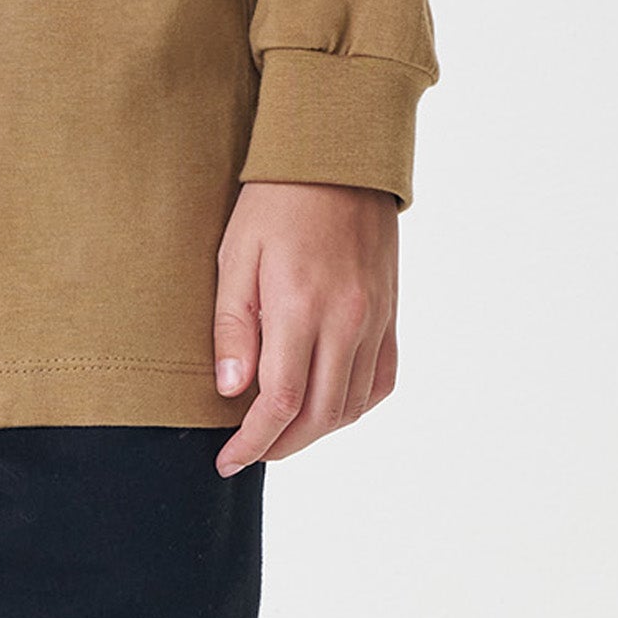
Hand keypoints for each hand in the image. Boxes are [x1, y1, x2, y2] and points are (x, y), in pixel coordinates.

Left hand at [211, 181, 399, 475]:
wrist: (336, 157)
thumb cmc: (274, 200)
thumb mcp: (236, 255)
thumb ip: (234, 326)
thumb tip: (232, 392)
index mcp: (301, 307)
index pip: (281, 403)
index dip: (253, 441)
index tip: (228, 459)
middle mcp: (346, 321)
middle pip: (320, 416)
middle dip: (281, 445)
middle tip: (249, 451)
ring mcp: (375, 320)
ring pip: (352, 406)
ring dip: (316, 431)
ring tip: (281, 431)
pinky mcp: (390, 314)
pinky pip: (380, 381)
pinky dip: (354, 405)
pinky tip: (327, 403)